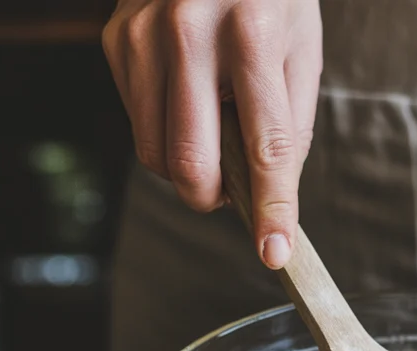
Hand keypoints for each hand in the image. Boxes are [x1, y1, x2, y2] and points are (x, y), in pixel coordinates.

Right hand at [103, 0, 321, 267]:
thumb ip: (289, 125)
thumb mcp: (301, 47)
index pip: (264, 146)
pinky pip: (137, 120)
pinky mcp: (115, 38)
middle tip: (232, 194)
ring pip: (154, 152)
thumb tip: (273, 197)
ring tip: (213, 134)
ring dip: (187, 168)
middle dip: (212, 199)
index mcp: (253, 32)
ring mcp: (143, 34)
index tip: (274, 252)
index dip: (270, 207)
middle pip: (192, 163)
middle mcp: (189, 31)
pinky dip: (164, 129)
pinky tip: (187, 96)